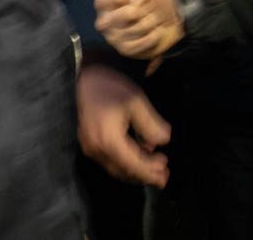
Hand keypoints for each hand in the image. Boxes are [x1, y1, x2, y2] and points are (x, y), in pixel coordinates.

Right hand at [76, 64, 171, 187]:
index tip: (165, 173)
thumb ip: (151, 125)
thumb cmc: (112, 87)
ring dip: (135, 170)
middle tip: (164, 175)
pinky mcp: (88, 143)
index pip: (132, 164)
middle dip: (144, 174)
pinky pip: (108, 160)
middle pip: (123, 170)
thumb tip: (164, 141)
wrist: (87, 77)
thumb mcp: (137, 102)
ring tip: (155, 167)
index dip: (149, 171)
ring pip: (115, 167)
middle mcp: (96, 149)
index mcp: (108, 140)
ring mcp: (89, 148)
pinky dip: (125, 162)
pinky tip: (139, 154)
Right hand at [95, 0, 185, 58]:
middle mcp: (104, 21)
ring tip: (155, 18)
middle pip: (127, 13)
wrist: (166, 19)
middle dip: (146, 8)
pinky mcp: (124, 49)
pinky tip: (157, 30)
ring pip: (138, 27)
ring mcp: (113, 37)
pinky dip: (154, 35)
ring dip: (153, 20)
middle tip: (150, 7)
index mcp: (104, 4)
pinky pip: (142, 43)